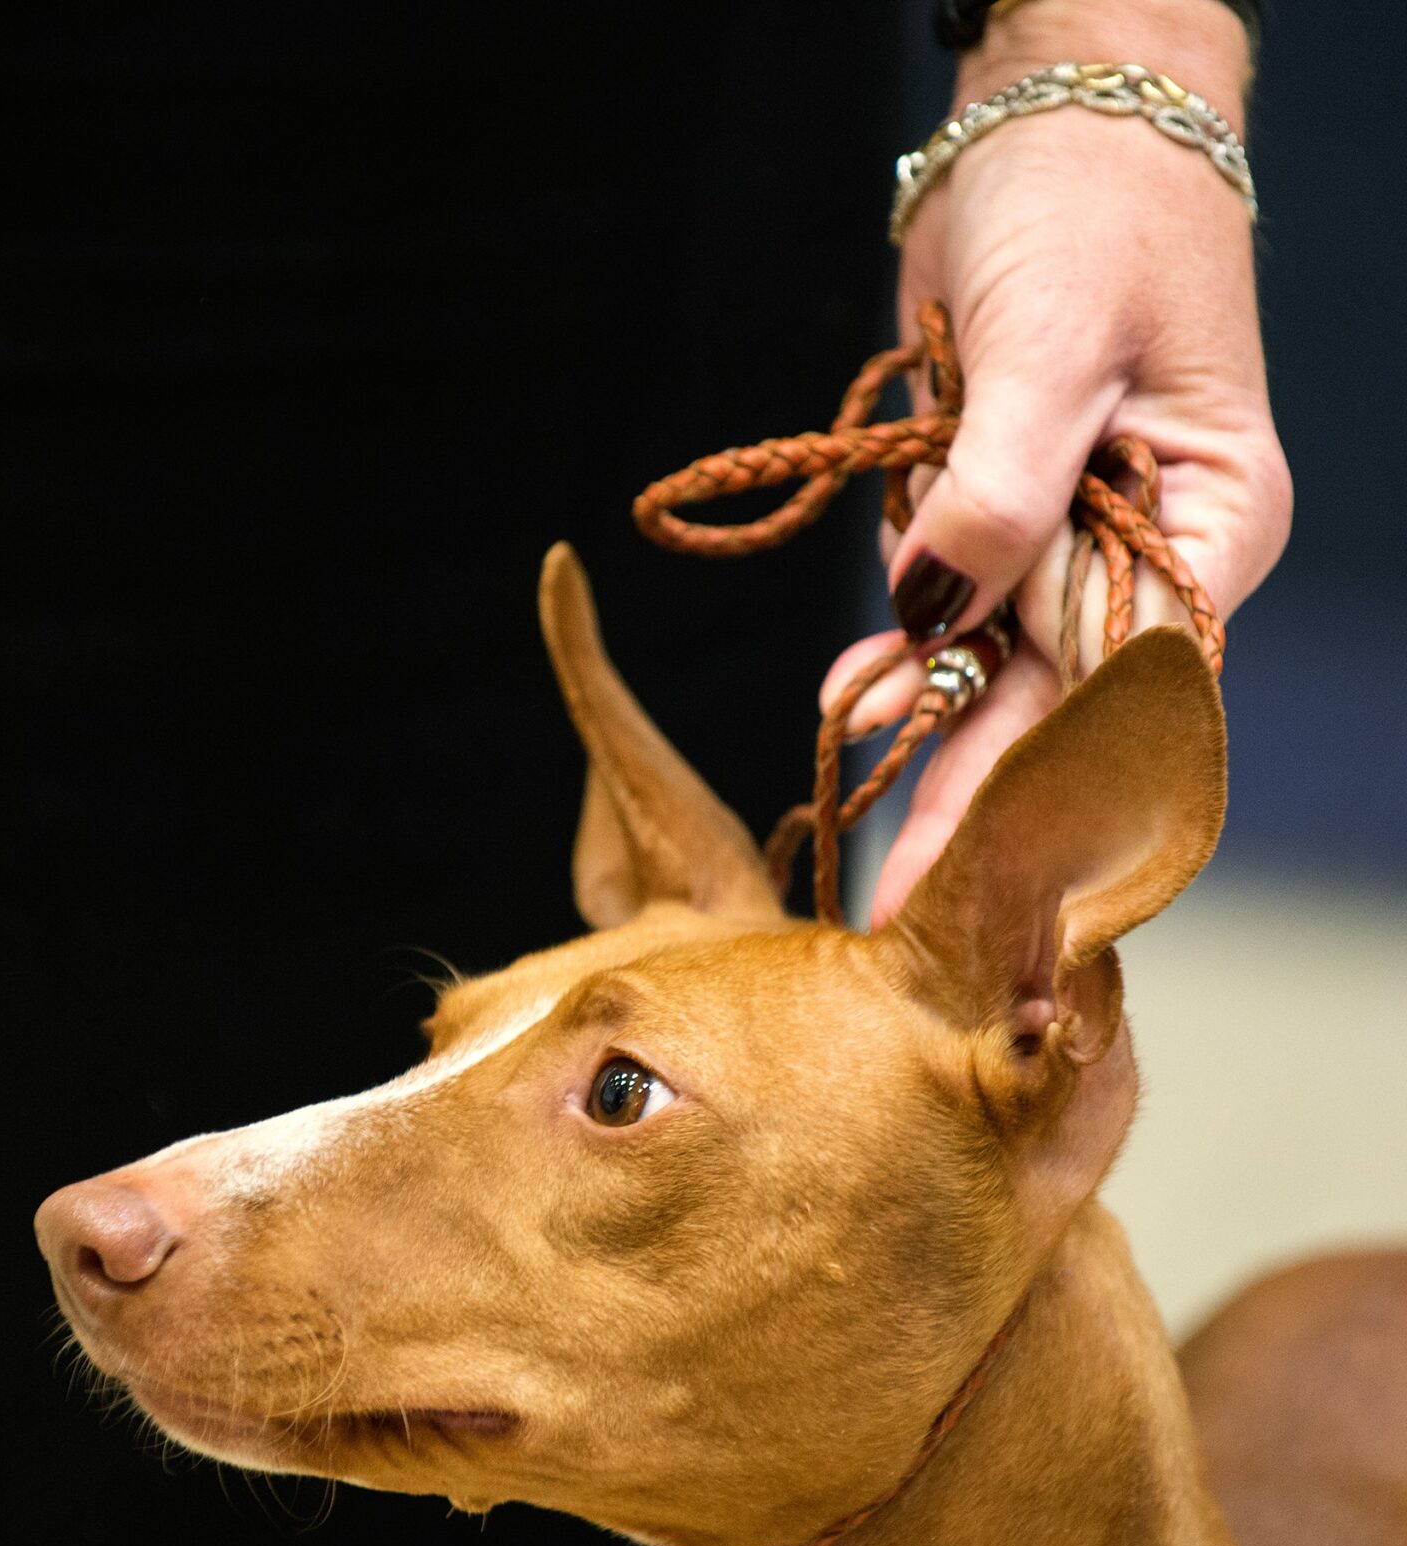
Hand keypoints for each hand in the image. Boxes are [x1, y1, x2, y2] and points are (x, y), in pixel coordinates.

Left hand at [824, 0, 1288, 926]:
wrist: (1042, 123)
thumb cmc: (1091, 215)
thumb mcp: (1055, 349)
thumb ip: (996, 491)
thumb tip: (935, 614)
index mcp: (1211, 521)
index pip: (1137, 682)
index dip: (1058, 779)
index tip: (991, 866)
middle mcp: (1143, 544)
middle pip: (1057, 698)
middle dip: (977, 797)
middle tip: (902, 906)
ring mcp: (1062, 530)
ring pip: (990, 665)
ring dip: (923, 737)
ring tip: (861, 831)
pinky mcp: (988, 505)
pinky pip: (941, 606)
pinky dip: (894, 652)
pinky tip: (850, 700)